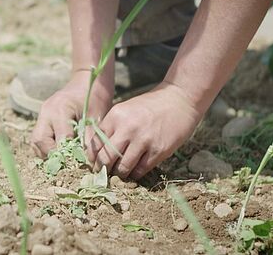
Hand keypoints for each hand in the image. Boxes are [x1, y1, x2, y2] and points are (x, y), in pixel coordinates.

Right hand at [31, 71, 112, 157]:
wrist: (87, 81)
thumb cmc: (95, 97)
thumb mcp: (97, 117)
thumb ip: (89, 138)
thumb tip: (86, 161)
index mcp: (60, 109)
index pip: (61, 140)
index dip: (70, 155)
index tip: (81, 164)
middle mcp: (46, 112)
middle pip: (40, 141)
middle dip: (53, 156)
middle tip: (69, 164)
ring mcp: (42, 115)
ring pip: (36, 141)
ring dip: (47, 153)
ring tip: (63, 160)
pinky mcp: (42, 119)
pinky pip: (38, 138)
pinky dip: (46, 148)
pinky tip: (59, 152)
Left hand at [88, 82, 202, 179]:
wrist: (179, 99)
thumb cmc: (150, 105)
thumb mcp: (125, 110)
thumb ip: (112, 127)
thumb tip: (97, 150)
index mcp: (115, 116)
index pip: (95, 143)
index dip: (92, 157)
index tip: (94, 163)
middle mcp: (127, 128)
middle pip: (106, 158)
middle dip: (103, 168)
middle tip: (104, 172)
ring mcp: (143, 140)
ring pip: (122, 167)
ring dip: (120, 173)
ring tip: (120, 173)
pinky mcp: (158, 150)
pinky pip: (140, 170)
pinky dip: (135, 174)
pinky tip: (135, 171)